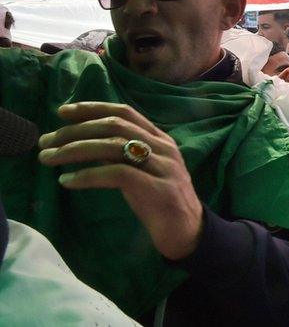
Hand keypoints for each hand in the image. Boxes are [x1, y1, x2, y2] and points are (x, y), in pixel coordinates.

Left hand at [37, 102, 202, 259]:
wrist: (190, 233)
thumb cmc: (161, 203)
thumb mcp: (144, 171)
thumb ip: (123, 155)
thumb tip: (85, 144)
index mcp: (160, 139)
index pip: (125, 112)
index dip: (92, 108)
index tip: (62, 112)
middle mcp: (163, 147)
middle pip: (114, 126)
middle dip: (75, 130)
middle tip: (46, 141)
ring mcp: (162, 167)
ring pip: (113, 146)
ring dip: (75, 150)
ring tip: (49, 158)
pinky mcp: (157, 189)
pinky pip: (117, 174)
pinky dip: (88, 175)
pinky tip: (67, 181)